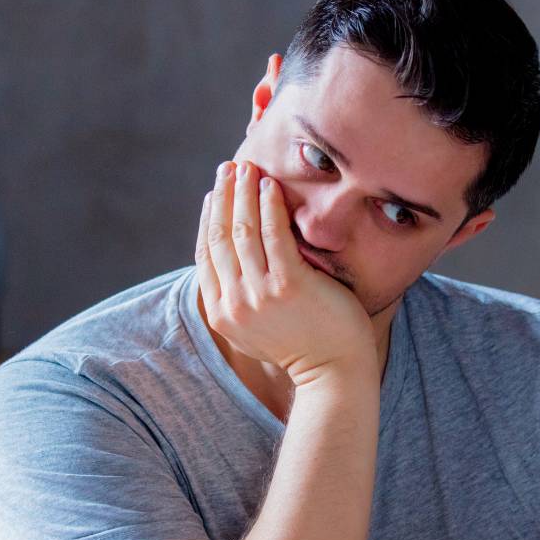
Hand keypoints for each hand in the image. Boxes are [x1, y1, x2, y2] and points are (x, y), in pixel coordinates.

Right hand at [195, 160, 374, 386]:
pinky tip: (270, 185)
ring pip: (242, 230)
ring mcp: (259, 294)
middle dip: (222, 197)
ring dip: (242, 193)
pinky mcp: (288, 284)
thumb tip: (232, 262)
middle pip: (219, 237)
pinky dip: (268, 205)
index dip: (208, 219)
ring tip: (247, 168)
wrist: (334, 371)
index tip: (214, 194)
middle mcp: (234, 303)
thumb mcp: (255, 329)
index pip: (205, 255)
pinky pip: (273, 234)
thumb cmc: (303, 345)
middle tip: (228, 168)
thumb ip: (239, 299)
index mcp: (222, 314)